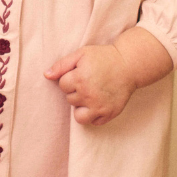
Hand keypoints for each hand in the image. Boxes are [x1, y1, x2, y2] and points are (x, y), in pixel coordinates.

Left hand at [45, 27, 173, 126]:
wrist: (129, 65)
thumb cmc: (104, 57)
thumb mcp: (82, 54)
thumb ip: (62, 65)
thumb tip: (46, 75)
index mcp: (80, 78)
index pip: (62, 85)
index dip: (70, 78)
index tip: (81, 73)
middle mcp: (89, 95)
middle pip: (70, 99)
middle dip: (76, 91)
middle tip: (89, 81)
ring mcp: (99, 107)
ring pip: (78, 115)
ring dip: (82, 106)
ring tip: (91, 94)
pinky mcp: (109, 114)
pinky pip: (92, 122)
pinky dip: (93, 115)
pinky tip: (99, 102)